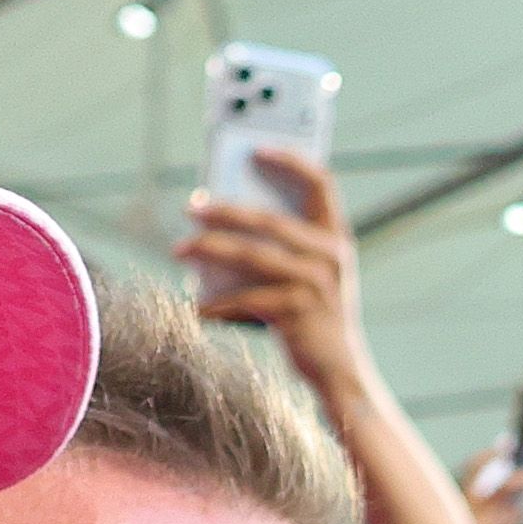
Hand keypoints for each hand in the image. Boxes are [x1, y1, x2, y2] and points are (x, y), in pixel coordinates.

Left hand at [179, 144, 370, 392]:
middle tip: (192, 207)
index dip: (291, 161)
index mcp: (337, 240)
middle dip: (225, 210)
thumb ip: (283, 250)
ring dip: (209, 249)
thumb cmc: (316, 322)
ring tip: (179, 249)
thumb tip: (222, 226)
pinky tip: (195, 307)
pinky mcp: (298, 310)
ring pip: (252, 254)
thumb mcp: (310, 278)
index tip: (256, 149)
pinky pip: (246, 298)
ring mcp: (316, 282)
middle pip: (270, 218)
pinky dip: (217, 303)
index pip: (322, 184)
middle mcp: (331, 255)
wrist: (343, 374)